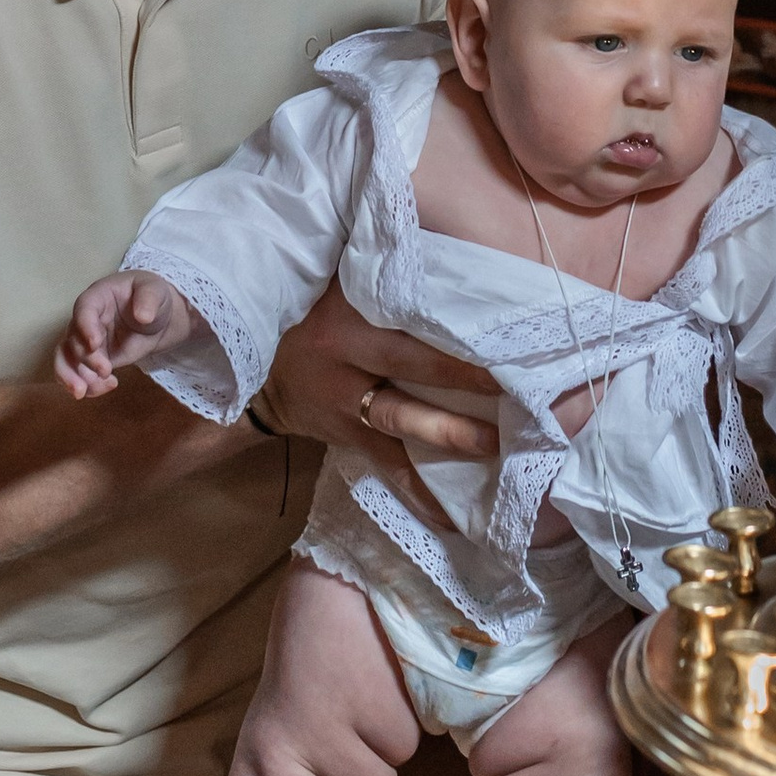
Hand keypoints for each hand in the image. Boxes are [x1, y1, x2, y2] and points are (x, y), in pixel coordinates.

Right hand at [56, 272, 195, 399]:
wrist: (157, 319)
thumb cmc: (151, 297)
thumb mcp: (154, 290)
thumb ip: (148, 299)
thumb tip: (143, 315)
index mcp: (97, 297)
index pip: (83, 309)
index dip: (85, 327)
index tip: (95, 344)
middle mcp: (85, 320)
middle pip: (72, 339)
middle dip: (85, 359)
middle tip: (105, 370)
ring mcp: (86, 342)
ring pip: (65, 359)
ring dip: (70, 377)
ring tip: (84, 392)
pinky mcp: (92, 361)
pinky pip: (79, 375)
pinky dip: (88, 385)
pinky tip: (108, 386)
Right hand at [268, 277, 495, 524]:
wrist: (265, 376)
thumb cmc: (316, 320)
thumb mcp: (341, 290)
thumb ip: (385, 279)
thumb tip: (449, 258)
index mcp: (347, 314)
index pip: (402, 312)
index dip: (446, 320)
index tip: (494, 324)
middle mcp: (344, 357)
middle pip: (409, 364)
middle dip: (461, 375)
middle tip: (511, 384)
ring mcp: (345, 403)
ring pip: (401, 419)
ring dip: (450, 432)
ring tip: (495, 444)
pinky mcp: (349, 438)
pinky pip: (389, 466)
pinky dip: (419, 493)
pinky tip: (451, 517)